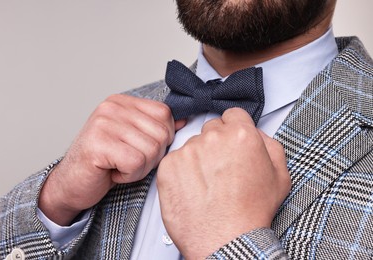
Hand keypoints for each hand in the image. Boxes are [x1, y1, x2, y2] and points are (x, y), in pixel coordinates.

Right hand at [39, 94, 184, 224]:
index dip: (162, 138)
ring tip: (119, 166)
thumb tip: (184, 121)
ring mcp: (103, 124)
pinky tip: (113, 172)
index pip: (165, 113)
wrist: (71, 184)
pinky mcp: (98, 144)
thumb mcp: (133, 139)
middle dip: (151, 156)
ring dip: (140, 168)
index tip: (140, 148)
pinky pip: (136, 162)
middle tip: (128, 161)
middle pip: (161, 133)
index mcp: (122, 102)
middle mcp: (112, 107)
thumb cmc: (103, 163)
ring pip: (152, 149)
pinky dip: (129, 175)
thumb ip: (155, 127)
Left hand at [157, 108, 290, 258]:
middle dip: (216, 144)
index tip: (230, 142)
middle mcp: (212, 138)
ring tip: (207, 184)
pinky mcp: (168, 166)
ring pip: (192, 146)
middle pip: (211, 129)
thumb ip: (269, 144)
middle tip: (220, 168)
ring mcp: (188, 151)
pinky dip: (181, 172)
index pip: (232, 115)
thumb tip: (256, 133)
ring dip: (198, 159)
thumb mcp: (279, 176)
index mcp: (241, 135)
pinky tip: (193, 189)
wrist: (225, 240)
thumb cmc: (250, 213)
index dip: (233, 130)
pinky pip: (175, 161)